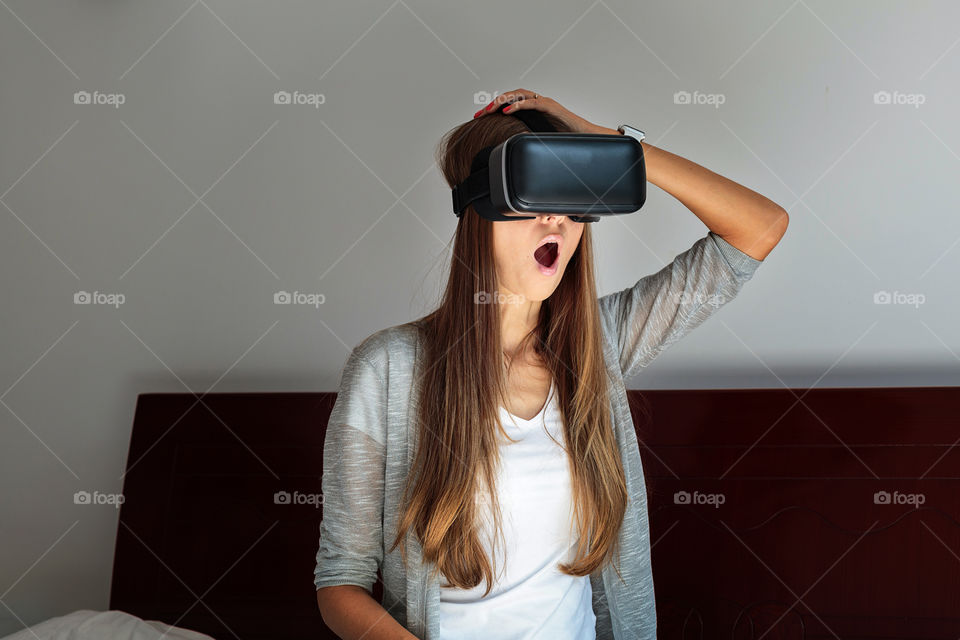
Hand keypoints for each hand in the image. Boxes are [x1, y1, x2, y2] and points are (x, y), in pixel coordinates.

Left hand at [473, 88, 615, 134]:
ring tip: (489, 110)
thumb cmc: (564, 141)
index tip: (477, 118)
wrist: (586, 139)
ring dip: (501, 101)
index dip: (492, 109)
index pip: (507, 105)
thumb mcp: (538, 142)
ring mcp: (543, 103)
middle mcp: (536, 103)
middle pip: (509, 97)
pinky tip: (506, 111)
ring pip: (517, 95)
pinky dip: (517, 105)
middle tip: (479, 115)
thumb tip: (508, 158)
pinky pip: (532, 102)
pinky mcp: (551, 107)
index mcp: (531, 111)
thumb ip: (525, 143)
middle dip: (492, 104)